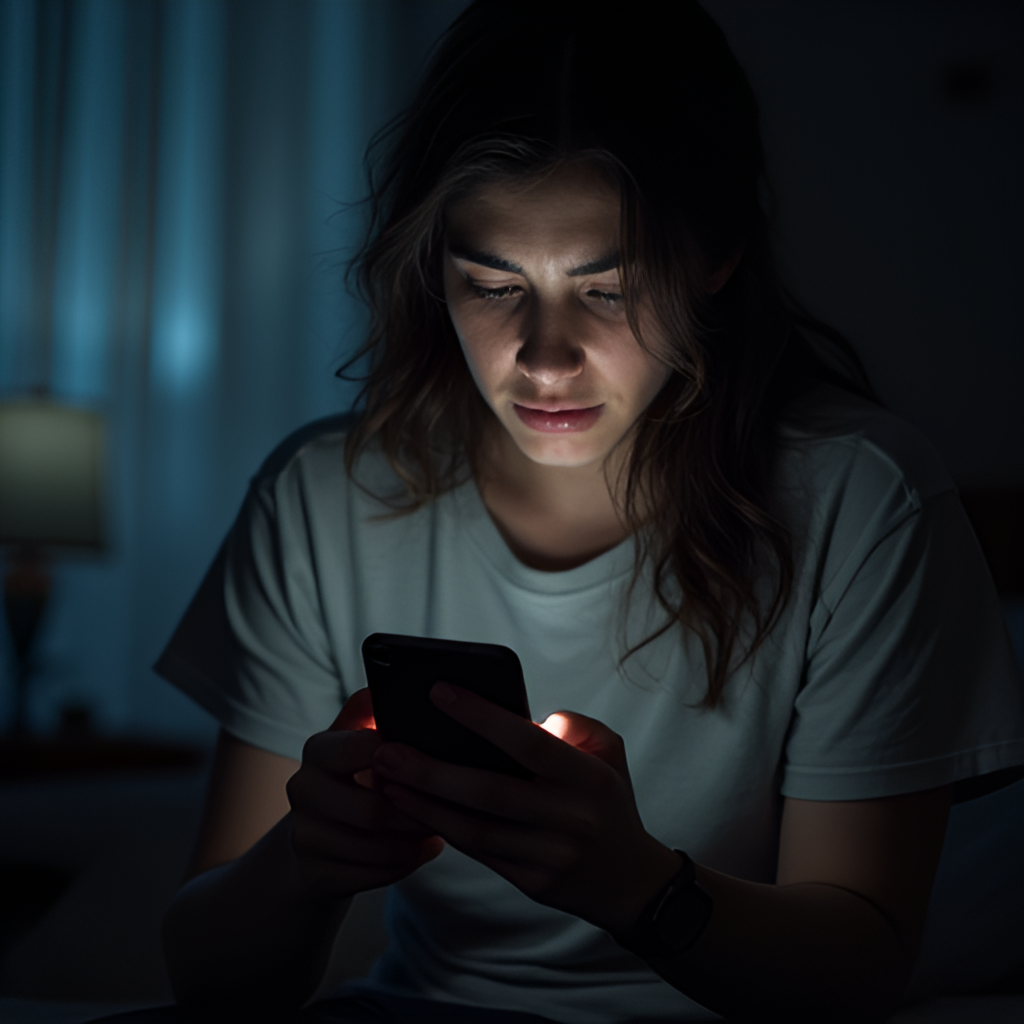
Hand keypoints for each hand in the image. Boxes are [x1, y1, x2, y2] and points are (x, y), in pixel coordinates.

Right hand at [284, 688, 443, 898]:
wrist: (320, 833)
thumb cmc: (358, 774)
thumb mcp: (361, 737)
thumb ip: (374, 712)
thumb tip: (391, 685)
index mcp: (318, 750)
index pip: (355, 750)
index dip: (397, 757)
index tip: (428, 759)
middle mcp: (302, 790)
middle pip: (372, 811)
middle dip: (418, 812)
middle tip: (451, 805)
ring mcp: (305, 836)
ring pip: (377, 848)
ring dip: (417, 839)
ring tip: (443, 824)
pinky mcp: (315, 874)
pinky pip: (374, 875)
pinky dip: (408, 862)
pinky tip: (426, 846)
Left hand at [370, 683, 679, 932]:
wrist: (630, 881)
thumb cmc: (607, 800)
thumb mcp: (609, 753)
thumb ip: (573, 725)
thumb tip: (524, 718)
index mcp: (587, 777)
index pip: (527, 742)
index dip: (481, 716)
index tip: (438, 691)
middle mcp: (569, 818)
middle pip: (488, 792)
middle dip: (431, 770)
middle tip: (386, 749)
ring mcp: (549, 855)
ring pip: (475, 828)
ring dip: (424, 803)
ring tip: (385, 779)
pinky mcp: (531, 882)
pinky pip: (478, 852)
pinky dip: (441, 828)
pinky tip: (411, 807)